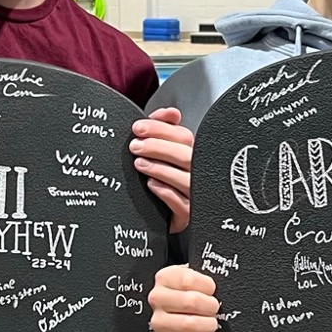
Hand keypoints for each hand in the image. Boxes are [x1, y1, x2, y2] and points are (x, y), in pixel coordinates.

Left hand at [131, 107, 193, 232]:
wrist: (155, 220)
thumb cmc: (160, 184)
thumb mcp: (158, 156)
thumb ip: (162, 131)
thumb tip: (170, 112)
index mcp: (190, 155)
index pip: (183, 136)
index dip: (161, 129)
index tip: (138, 128)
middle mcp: (196, 174)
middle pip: (186, 155)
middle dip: (159, 147)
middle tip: (135, 146)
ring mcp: (194, 196)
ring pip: (187, 180)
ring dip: (162, 169)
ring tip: (139, 164)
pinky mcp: (188, 216)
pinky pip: (183, 205)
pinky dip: (167, 193)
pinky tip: (151, 185)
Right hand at [150, 263, 219, 331]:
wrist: (177, 315)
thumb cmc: (189, 294)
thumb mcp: (195, 279)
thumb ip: (204, 277)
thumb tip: (219, 284)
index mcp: (165, 278)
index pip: (189, 280)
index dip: (208, 286)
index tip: (210, 291)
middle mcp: (158, 300)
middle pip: (191, 302)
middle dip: (210, 306)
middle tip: (213, 308)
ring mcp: (159, 323)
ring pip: (189, 325)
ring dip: (207, 325)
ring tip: (209, 323)